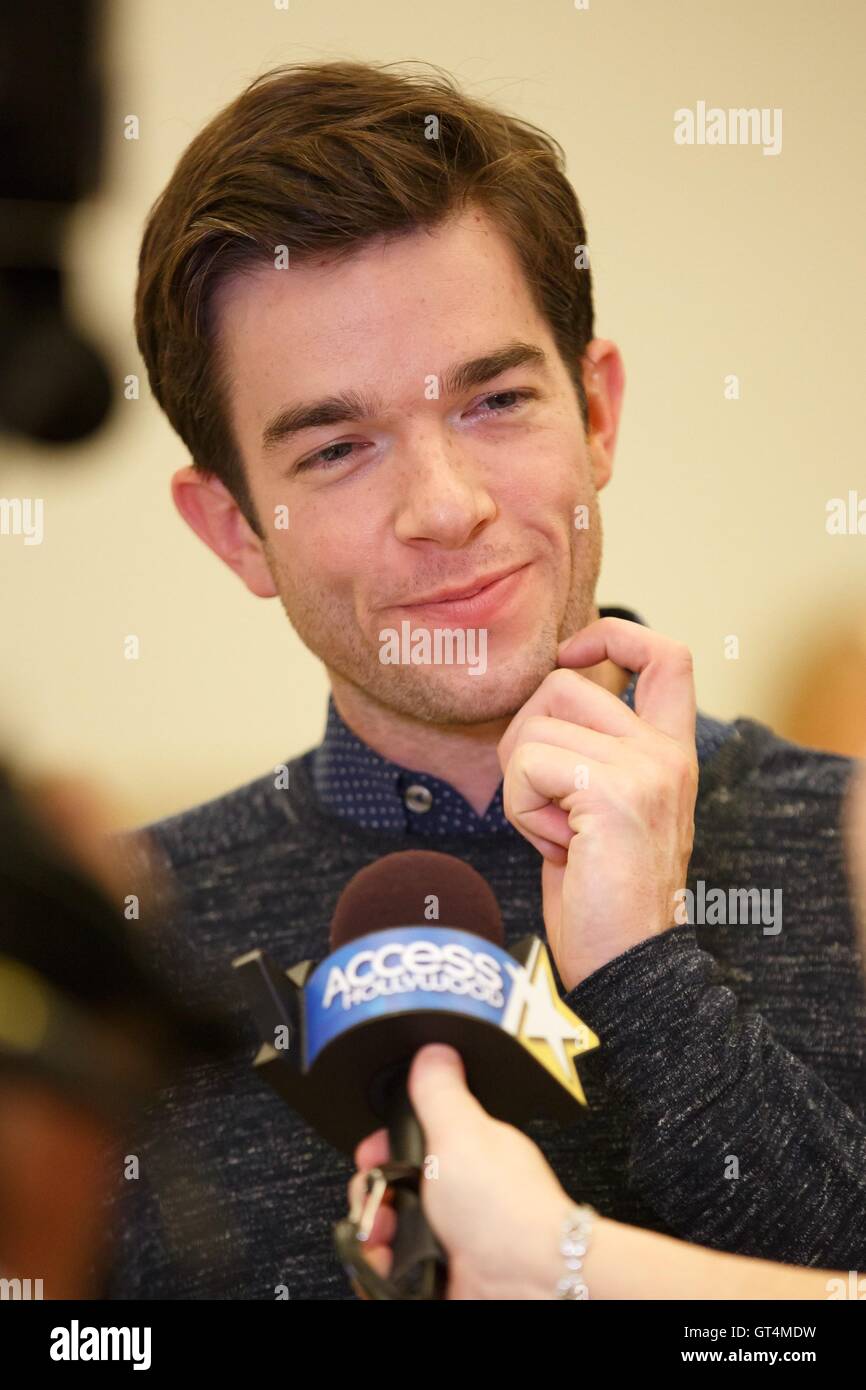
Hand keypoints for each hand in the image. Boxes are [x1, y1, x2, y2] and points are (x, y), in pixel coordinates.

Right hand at [348, 1044, 572, 1299]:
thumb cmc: (507, 1209)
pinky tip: (387, 1266)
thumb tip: (435, 1050)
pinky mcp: (435, 1277)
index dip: (382, 1149)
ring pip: (385, 1231)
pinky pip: (390, 1272)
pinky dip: (379, 1270)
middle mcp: (456, 1197)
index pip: (409, 1142)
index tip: (370, 1155)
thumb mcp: (463, 1131)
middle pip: (389, 1188)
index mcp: (465, 1153)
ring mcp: (446, 1240)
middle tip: (376, 1201)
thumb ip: (441, 1090)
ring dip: (370, 1234)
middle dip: (370, 1195)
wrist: (524, 1281)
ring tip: (381, 1237)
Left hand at [497, 617, 697, 988]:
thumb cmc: (600, 893)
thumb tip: (546, 689)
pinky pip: (526, 767)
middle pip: (562, 683)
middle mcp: (667, 753)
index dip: (613, 634)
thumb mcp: (603, 806)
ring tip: (557, 832)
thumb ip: (591, 749)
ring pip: (534, 726)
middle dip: (525, 736)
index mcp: (671, 751)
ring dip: (522, 782)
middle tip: (546, 803)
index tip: (572, 654)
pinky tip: (556, 848)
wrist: (627, 966)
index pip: (666, 654)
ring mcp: (645, 771)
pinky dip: (520, 809)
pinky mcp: (611, 795)